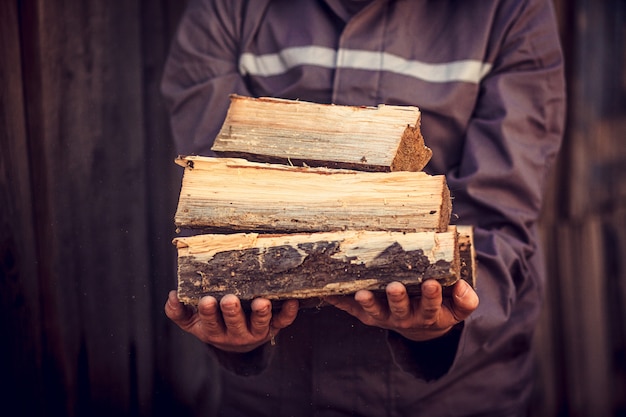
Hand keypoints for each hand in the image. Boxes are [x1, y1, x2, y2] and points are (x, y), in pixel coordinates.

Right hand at [164, 291, 298, 351]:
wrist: (236, 343)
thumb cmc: (213, 323)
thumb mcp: (192, 322)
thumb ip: (178, 311)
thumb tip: (172, 296)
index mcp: (215, 330)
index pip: (210, 322)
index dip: (208, 313)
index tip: (206, 300)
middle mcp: (236, 333)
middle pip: (234, 324)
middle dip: (232, 312)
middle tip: (230, 300)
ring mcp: (256, 331)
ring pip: (259, 324)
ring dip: (261, 313)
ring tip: (262, 302)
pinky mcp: (273, 327)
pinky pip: (282, 322)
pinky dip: (288, 313)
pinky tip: (292, 301)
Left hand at [325, 279, 478, 341]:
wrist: (419, 324)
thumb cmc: (438, 307)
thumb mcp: (456, 308)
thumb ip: (464, 300)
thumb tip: (461, 286)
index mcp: (427, 313)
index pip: (431, 305)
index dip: (432, 296)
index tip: (432, 284)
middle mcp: (404, 317)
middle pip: (400, 309)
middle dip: (398, 298)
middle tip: (395, 287)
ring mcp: (383, 316)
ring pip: (375, 311)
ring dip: (368, 302)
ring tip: (362, 293)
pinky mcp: (366, 314)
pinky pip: (351, 308)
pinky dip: (339, 301)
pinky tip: (327, 293)